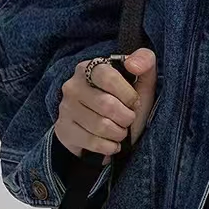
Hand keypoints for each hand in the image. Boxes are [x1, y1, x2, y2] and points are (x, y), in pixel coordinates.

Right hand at [54, 48, 157, 164]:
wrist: (105, 129)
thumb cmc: (125, 100)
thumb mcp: (141, 80)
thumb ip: (145, 61)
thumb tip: (133, 65)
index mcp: (90, 68)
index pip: (109, 77)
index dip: (128, 94)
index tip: (134, 102)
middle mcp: (73, 85)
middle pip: (106, 105)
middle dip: (126, 117)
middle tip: (128, 119)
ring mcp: (66, 108)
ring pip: (100, 126)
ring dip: (119, 133)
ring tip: (120, 130)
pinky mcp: (63, 130)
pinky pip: (92, 142)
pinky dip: (109, 146)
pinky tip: (112, 142)